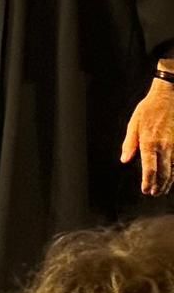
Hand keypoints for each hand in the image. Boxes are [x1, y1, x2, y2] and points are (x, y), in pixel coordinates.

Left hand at [121, 79, 173, 195]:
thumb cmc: (148, 110)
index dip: (148, 182)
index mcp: (149, 142)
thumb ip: (130, 143)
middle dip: (159, 185)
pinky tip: (172, 177)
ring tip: (162, 190)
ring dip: (168, 182)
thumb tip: (125, 160)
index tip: (145, 190)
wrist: (169, 98)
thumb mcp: (133, 124)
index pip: (150, 168)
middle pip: (164, 173)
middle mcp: (164, 147)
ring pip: (173, 170)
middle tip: (153, 194)